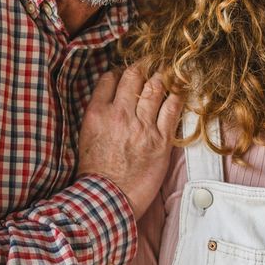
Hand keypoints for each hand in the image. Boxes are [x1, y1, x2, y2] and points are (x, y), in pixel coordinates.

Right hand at [77, 64, 183, 218]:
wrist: (108, 198)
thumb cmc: (95, 172)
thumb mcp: (86, 137)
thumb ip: (98, 115)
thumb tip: (110, 99)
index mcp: (97, 113)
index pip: (110, 78)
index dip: (120, 72)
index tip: (126, 74)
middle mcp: (120, 114)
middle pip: (134, 76)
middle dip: (143, 67)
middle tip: (149, 65)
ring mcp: (142, 126)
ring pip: (155, 87)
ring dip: (161, 78)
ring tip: (164, 76)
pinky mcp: (161, 139)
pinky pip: (172, 108)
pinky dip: (177, 96)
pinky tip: (178, 91)